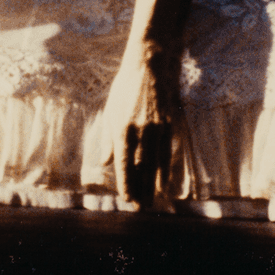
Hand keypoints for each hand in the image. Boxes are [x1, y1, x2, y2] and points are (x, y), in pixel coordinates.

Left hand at [90, 46, 181, 208]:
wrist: (150, 66)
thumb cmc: (125, 88)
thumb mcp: (110, 110)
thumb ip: (107, 138)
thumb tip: (104, 162)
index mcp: (121, 128)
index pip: (123, 163)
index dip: (125, 183)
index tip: (126, 199)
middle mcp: (140, 132)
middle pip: (140, 168)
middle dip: (139, 190)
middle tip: (139, 209)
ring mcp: (157, 130)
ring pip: (154, 165)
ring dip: (151, 186)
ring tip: (150, 203)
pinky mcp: (170, 126)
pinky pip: (168, 154)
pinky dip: (166, 172)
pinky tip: (164, 186)